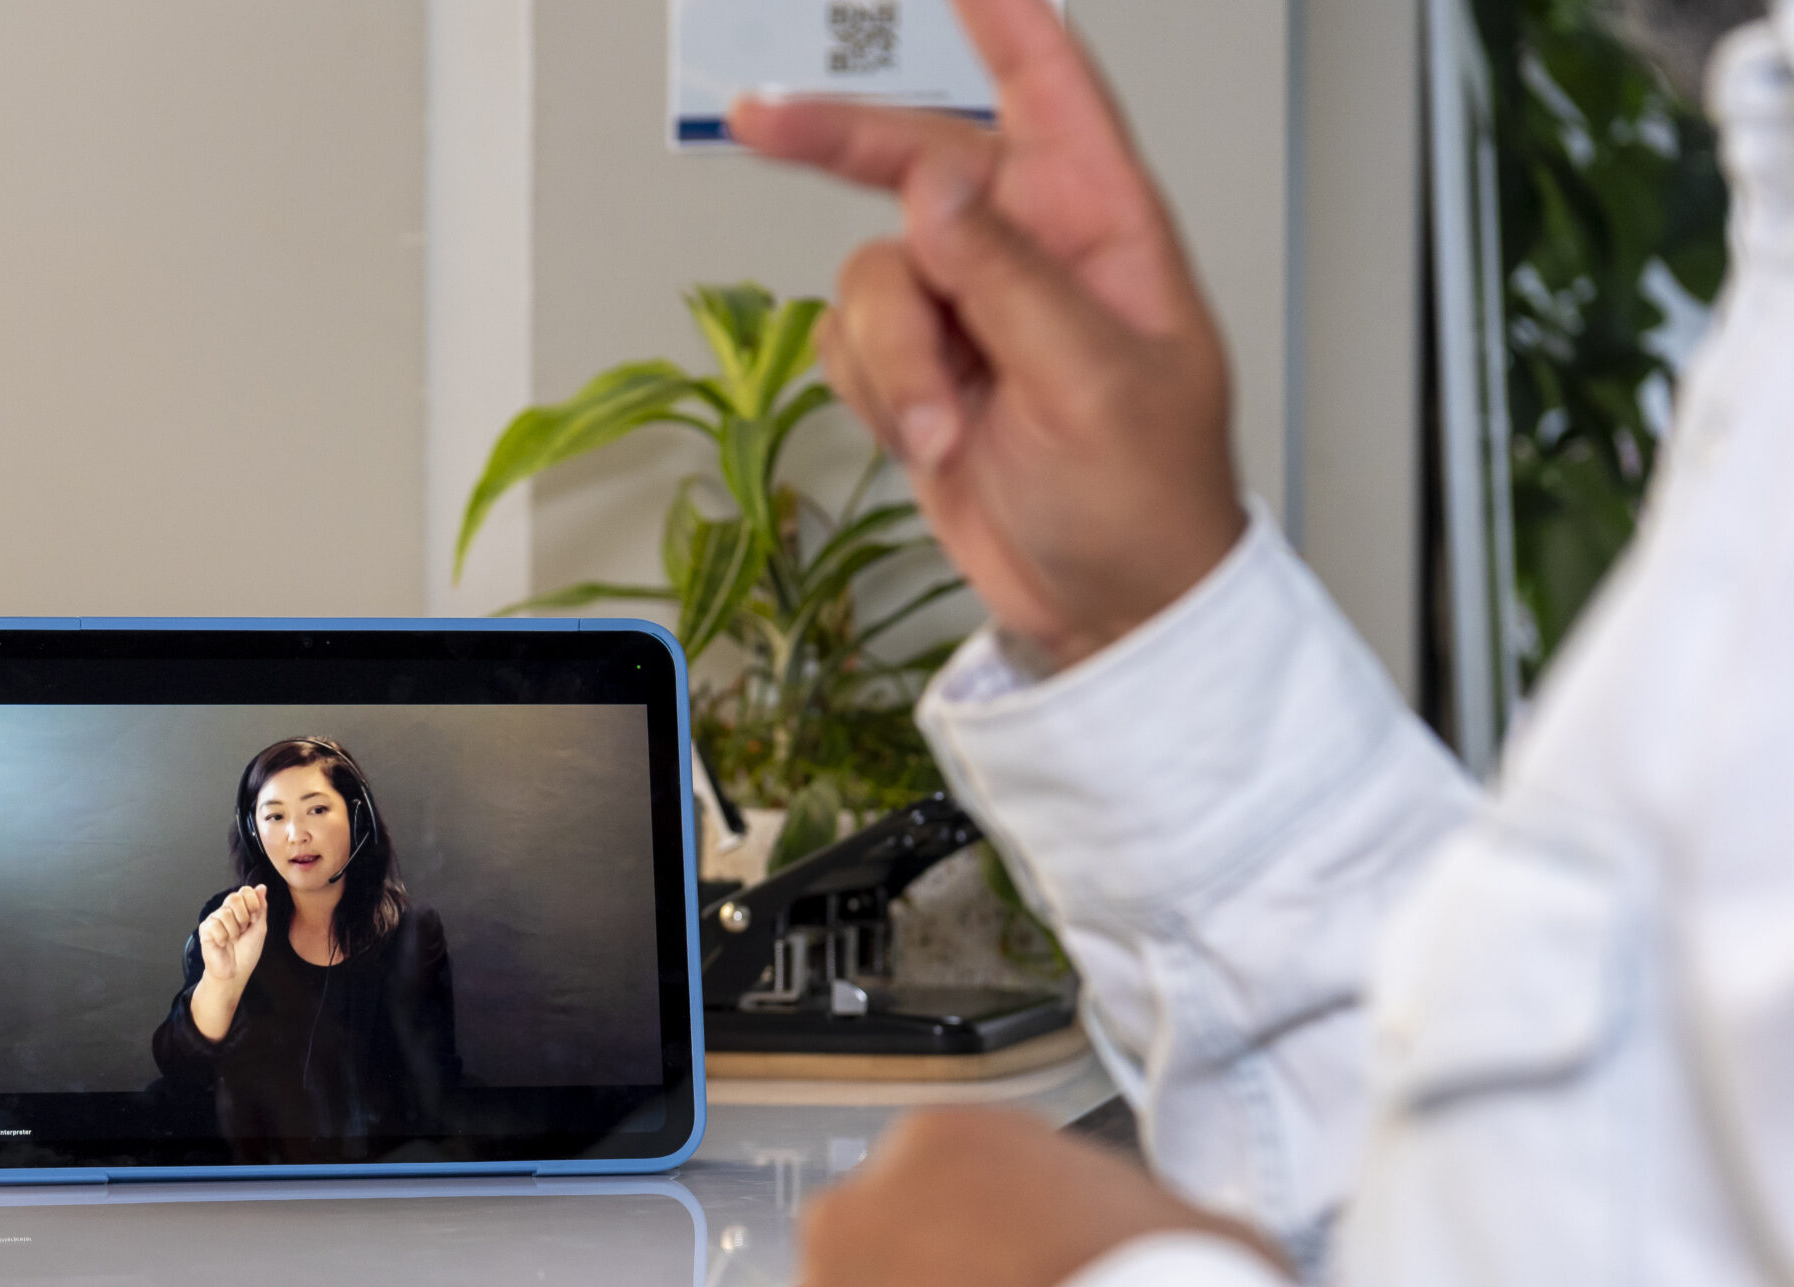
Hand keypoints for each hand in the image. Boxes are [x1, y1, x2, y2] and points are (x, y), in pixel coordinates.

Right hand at [197, 885, 269, 989]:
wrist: (235, 971)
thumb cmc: (247, 952)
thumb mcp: (260, 928)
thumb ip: (261, 907)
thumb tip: (262, 887)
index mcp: (239, 909)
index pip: (245, 891)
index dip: (253, 903)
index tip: (254, 920)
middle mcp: (226, 911)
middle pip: (234, 897)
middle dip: (244, 917)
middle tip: (243, 931)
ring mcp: (214, 919)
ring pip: (226, 913)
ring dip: (234, 931)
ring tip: (232, 940)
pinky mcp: (205, 929)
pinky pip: (216, 925)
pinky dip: (223, 938)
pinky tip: (222, 944)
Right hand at [729, 0, 1246, 670]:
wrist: (1108, 608)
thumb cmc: (1147, 500)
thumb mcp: (1093, 381)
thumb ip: (1010, 276)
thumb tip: (935, 186)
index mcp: (1103, 226)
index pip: (1053, 88)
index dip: (1004, 20)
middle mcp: (1030, 253)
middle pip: (915, 159)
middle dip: (838, 148)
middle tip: (759, 120)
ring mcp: (968, 315)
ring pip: (870, 280)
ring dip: (895, 363)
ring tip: (948, 427)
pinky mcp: (921, 373)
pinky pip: (850, 346)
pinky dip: (876, 396)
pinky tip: (929, 435)